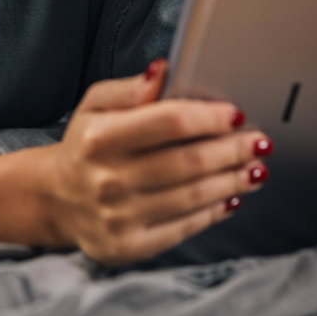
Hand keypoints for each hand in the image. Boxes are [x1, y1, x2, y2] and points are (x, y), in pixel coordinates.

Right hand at [38, 62, 270, 265]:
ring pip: (193, 197)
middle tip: (259, 142)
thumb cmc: (87, 144)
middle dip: (232, 151)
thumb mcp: (96, 104)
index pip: (169, 122)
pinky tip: (232, 197)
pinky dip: (214, 211)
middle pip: (189, 162)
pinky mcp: (129, 247)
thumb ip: (131, 87)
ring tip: (255, 169)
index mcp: (99, 137)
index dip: (209, 117)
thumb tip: (165, 69)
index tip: (236, 114)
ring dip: (232, 181)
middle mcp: (107, 179)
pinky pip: (184, 227)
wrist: (57, 199)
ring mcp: (118, 218)